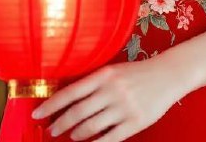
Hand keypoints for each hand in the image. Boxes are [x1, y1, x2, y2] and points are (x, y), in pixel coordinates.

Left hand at [30, 57, 186, 140]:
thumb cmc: (137, 73)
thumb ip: (94, 83)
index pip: (71, 92)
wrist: (167, 75)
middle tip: (51, 130)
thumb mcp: (114, 70)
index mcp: (104, 75)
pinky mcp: (135, 122)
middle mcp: (112, 91)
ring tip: (71, 136)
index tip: (38, 113)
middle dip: (60, 124)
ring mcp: (124, 107)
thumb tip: (68, 98)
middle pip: (78, 112)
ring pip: (91, 127)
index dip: (52, 105)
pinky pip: (110, 138)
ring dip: (76, 134)